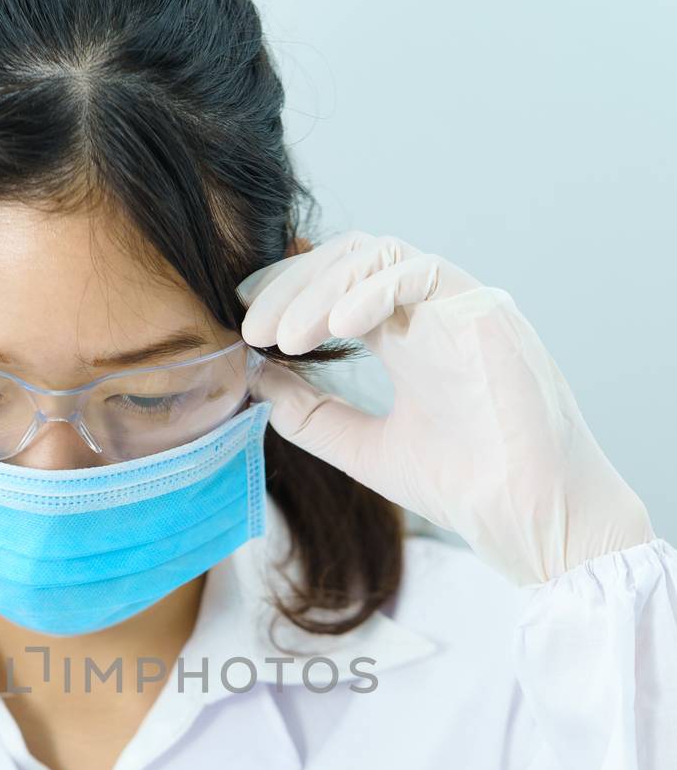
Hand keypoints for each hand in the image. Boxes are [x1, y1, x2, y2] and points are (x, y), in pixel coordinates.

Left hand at [237, 231, 653, 584]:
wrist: (524, 514)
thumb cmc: (463, 484)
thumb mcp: (362, 448)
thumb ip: (310, 414)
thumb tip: (256, 378)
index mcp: (405, 336)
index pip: (337, 285)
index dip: (288, 292)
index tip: (246, 321)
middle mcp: (430, 312)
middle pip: (349, 259)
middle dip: (293, 286)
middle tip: (253, 328)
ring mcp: (459, 306)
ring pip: (379, 255)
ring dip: (321, 287)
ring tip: (283, 336)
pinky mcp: (484, 310)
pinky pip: (420, 272)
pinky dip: (370, 291)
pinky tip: (335, 327)